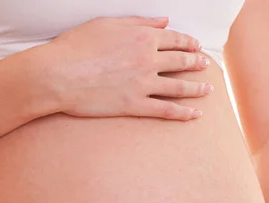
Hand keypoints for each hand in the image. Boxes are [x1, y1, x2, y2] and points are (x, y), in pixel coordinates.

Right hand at [40, 15, 213, 119]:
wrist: (59, 74)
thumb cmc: (77, 46)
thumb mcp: (108, 24)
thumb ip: (139, 22)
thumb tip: (163, 21)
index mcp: (142, 37)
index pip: (172, 39)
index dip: (187, 42)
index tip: (195, 46)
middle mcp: (147, 60)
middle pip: (180, 62)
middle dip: (196, 63)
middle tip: (206, 66)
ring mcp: (143, 84)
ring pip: (178, 87)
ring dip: (196, 88)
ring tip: (208, 89)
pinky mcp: (136, 106)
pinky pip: (166, 110)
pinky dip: (183, 113)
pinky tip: (195, 114)